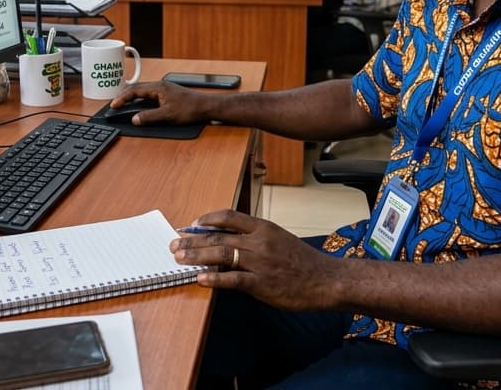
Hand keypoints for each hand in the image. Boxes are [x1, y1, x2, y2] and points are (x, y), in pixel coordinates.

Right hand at [109, 81, 210, 124]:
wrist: (207, 106)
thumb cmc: (191, 109)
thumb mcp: (168, 116)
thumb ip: (150, 117)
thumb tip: (135, 119)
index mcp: (158, 88)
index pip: (135, 91)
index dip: (122, 98)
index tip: (114, 105)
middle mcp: (160, 86)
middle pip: (137, 88)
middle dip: (124, 96)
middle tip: (115, 104)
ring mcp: (164, 89)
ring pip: (143, 91)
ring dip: (132, 96)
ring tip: (123, 103)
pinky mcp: (168, 94)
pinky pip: (150, 94)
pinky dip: (141, 98)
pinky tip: (140, 105)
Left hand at [169, 209, 339, 310]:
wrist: (326, 280)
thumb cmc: (303, 261)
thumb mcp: (280, 239)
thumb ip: (255, 238)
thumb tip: (228, 241)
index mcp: (263, 227)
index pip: (228, 216)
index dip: (207, 219)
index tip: (192, 224)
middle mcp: (259, 241)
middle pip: (218, 237)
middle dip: (193, 240)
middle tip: (175, 243)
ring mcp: (259, 262)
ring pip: (221, 255)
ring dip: (196, 256)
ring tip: (179, 258)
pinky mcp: (261, 284)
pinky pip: (232, 280)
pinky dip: (213, 279)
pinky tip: (199, 278)